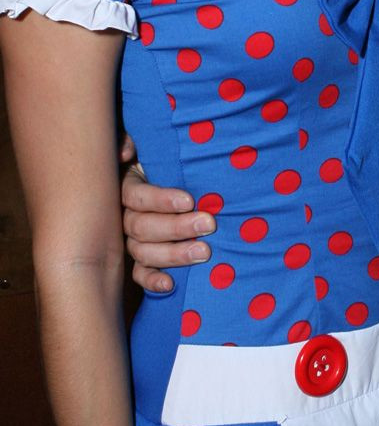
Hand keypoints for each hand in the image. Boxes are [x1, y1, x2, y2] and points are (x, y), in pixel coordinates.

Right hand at [120, 136, 212, 292]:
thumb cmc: (166, 161)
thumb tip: (124, 152)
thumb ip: (133, 140)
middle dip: (177, 227)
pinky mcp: (141, 259)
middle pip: (142, 227)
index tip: (189, 200)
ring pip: (143, 252)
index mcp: (127, 187)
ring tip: (204, 252)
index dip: (161, 199)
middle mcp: (124, 216)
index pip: (136, 196)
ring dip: (173, 254)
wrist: (174, 180)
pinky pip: (139, 274)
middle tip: (208, 224)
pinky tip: (171, 284)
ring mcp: (131, 240)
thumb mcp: (152, 144)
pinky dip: (153, 281)